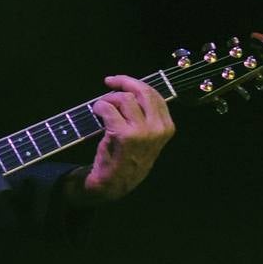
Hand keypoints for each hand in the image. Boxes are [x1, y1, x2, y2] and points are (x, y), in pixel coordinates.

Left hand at [70, 74, 176, 203]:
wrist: (115, 183)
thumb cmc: (128, 157)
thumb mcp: (147, 137)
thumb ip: (146, 116)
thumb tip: (132, 90)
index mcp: (166, 127)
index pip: (154, 94)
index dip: (135, 83)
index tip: (119, 81)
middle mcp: (158, 128)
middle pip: (142, 91)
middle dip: (123, 82)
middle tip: (109, 82)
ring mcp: (142, 132)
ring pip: (124, 99)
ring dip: (107, 99)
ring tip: (100, 108)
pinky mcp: (123, 134)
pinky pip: (108, 108)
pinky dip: (98, 107)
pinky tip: (96, 112)